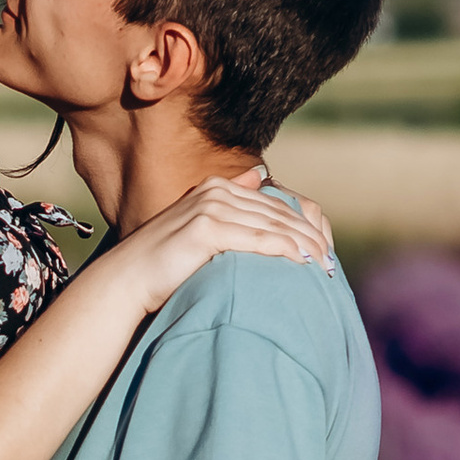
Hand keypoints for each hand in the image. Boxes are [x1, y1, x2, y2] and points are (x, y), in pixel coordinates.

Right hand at [106, 164, 334, 315]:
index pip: (274, 206)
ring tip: (326, 266)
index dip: (303, 225)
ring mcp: (211, 207)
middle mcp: (215, 191)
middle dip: (310, 237)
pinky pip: (257, 239)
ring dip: (304, 245)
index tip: (324, 248)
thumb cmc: (163, 265)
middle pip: (278, 214)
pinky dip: (283, 250)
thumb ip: (229, 209)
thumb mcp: (199, 230)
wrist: (126, 281)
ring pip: (272, 226)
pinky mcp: (206, 228)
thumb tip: (259, 178)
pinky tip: (303, 262)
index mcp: (217, 187)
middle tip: (332, 261)